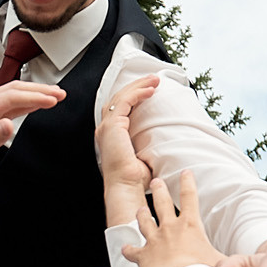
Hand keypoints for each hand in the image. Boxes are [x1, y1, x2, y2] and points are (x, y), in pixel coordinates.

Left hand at [0, 82, 64, 193]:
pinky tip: (32, 104)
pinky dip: (23, 102)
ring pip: (11, 96)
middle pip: (14, 91)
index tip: (53, 100)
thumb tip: (10, 125)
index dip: (35, 97)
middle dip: (39, 90)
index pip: (12, 98)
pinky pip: (7, 106)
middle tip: (60, 93)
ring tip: (53, 96)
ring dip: (33, 94)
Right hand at [95, 76, 158, 225]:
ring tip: (154, 81)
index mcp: (111, 136)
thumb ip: (145, 144)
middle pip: (119, 99)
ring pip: (121, 97)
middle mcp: (106, 130)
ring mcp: (107, 127)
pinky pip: (125, 102)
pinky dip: (137, 93)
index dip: (134, 96)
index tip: (150, 89)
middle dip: (136, 86)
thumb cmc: (133, 179)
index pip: (119, 108)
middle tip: (153, 80)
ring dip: (138, 86)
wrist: (126, 187)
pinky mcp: (113, 126)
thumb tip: (160, 140)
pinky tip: (150, 90)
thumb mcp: (142, 156)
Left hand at [121, 172, 226, 266]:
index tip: (186, 172)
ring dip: (142, 215)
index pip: (190, 197)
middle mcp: (170, 229)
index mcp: (190, 226)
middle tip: (156, 181)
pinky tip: (125, 248)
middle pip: (162, 203)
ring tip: (140, 210)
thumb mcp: (222, 263)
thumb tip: (235, 266)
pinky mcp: (142, 256)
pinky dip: (128, 249)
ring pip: (144, 222)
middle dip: (159, 190)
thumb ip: (226, 262)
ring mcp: (154, 241)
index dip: (188, 182)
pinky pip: (131, 250)